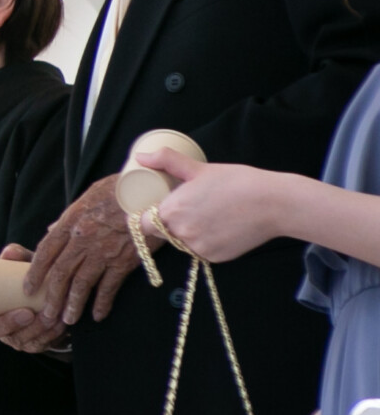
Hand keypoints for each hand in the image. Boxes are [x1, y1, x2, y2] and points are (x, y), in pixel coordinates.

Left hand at [21, 177, 144, 332]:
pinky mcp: (125, 260)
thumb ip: (69, 217)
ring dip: (72, 305)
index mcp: (71, 222)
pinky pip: (109, 287)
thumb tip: (51, 230)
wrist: (153, 191)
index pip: (45, 252)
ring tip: (67, 320)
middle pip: (60, 273)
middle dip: (51, 298)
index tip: (28, 289)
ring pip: (81, 284)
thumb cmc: (121, 189)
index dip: (34, 273)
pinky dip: (102, 303)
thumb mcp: (88, 196)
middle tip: (46, 315)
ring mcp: (103, 251)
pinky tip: (97, 315)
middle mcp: (82, 239)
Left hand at [150, 151, 287, 262]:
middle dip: (166, 222)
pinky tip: (218, 225)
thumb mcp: (198, 168)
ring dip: (186, 231)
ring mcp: (199, 249)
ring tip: (205, 213)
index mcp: (171, 212)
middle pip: (162, 233)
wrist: (274, 204)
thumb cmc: (236, 182)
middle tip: (183, 206)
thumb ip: (166, 161)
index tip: (150, 209)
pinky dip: (204, 240)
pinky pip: (200, 250)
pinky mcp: (216, 258)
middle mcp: (182, 234)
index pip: (142, 224)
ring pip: (182, 242)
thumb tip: (140, 156)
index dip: (143, 217)